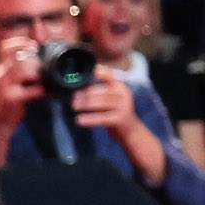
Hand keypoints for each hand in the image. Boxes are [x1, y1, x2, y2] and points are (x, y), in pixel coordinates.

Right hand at [0, 41, 47, 163]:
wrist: (0, 120)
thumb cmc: (11, 96)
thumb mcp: (12, 78)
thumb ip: (23, 65)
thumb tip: (41, 47)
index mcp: (1, 67)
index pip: (6, 47)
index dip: (21, 42)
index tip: (34, 45)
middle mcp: (0, 74)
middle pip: (20, 58)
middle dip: (35, 61)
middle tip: (42, 70)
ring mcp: (4, 86)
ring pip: (24, 70)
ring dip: (39, 74)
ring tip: (44, 81)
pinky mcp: (11, 98)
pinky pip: (31, 90)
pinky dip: (43, 90)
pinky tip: (48, 92)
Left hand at [73, 67, 167, 183]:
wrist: (131, 131)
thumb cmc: (115, 113)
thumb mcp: (112, 99)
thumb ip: (100, 92)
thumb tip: (78, 89)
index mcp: (120, 87)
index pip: (109, 75)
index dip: (98, 73)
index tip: (84, 73)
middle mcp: (123, 94)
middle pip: (102, 91)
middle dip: (86, 94)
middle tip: (73, 98)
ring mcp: (123, 106)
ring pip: (101, 103)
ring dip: (85, 104)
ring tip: (74, 106)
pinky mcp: (120, 119)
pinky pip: (101, 118)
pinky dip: (89, 119)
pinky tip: (79, 120)